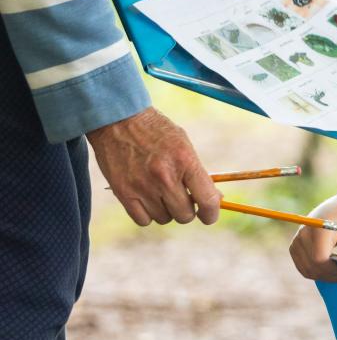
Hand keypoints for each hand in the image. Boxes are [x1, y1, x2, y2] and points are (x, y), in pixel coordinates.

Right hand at [86, 108, 220, 225]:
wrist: (117, 119)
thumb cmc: (155, 132)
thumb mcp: (184, 145)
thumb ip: (198, 173)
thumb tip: (215, 199)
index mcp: (185, 161)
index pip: (207, 201)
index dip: (211, 213)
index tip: (208, 215)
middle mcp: (164, 177)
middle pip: (185, 215)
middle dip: (187, 210)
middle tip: (181, 198)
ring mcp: (142, 187)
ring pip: (164, 218)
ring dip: (166, 210)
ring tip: (160, 192)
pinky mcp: (123, 193)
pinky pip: (143, 220)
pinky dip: (147, 214)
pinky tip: (147, 198)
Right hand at [290, 192, 336, 282]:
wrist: (336, 209)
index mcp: (318, 227)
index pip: (320, 258)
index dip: (335, 270)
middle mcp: (302, 234)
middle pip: (314, 267)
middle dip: (335, 276)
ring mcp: (296, 243)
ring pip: (309, 271)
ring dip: (328, 277)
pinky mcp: (294, 250)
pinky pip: (306, 270)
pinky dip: (321, 274)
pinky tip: (335, 269)